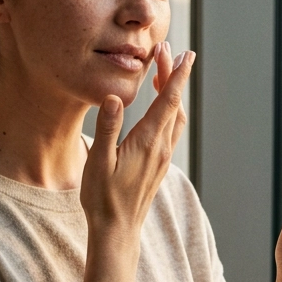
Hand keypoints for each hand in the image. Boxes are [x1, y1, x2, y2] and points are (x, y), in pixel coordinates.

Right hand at [80, 43, 193, 243]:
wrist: (117, 230)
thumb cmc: (103, 198)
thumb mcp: (98, 162)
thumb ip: (107, 128)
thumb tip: (115, 98)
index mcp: (148, 142)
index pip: (168, 100)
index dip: (176, 74)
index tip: (183, 53)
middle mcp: (162, 147)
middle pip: (175, 103)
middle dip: (174, 76)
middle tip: (168, 51)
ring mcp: (163, 157)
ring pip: (176, 117)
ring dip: (173, 93)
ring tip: (164, 74)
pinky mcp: (159, 164)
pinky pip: (172, 129)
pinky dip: (170, 110)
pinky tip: (160, 108)